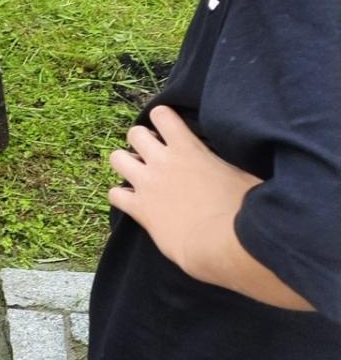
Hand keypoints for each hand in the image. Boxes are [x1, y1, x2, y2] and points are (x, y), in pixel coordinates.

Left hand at [108, 105, 258, 278]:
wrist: (226, 245)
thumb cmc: (245, 212)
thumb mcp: (244, 177)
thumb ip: (230, 164)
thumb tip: (237, 164)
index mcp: (188, 148)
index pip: (162, 114)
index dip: (162, 120)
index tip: (169, 131)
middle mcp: (162, 161)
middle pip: (134, 133)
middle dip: (141, 141)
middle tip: (154, 156)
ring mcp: (148, 184)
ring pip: (116, 158)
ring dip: (125, 163)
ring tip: (139, 175)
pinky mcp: (140, 209)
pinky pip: (114, 195)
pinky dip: (120, 196)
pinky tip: (132, 203)